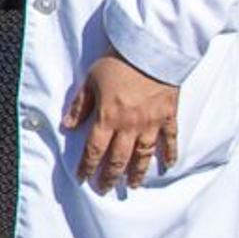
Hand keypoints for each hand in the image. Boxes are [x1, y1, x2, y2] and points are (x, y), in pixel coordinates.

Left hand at [64, 49, 182, 192]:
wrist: (151, 48)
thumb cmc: (118, 61)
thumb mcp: (91, 79)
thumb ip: (80, 104)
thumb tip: (68, 126)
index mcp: (108, 117)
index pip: (94, 149)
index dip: (87, 166)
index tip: (83, 178)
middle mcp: (130, 125)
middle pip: (118, 158)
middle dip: (110, 176)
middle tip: (105, 189)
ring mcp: (152, 122)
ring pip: (144, 155)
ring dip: (138, 172)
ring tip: (134, 185)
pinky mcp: (169, 115)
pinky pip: (170, 140)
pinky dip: (169, 154)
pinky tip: (167, 166)